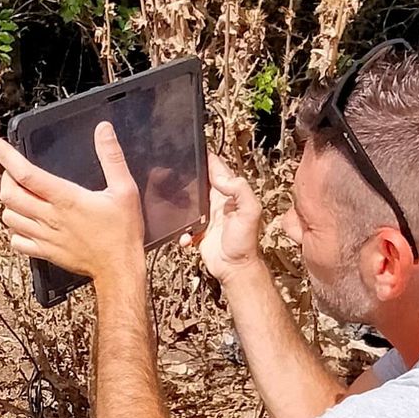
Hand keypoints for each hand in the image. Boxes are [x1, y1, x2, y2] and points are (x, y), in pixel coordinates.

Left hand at [0, 122, 144, 283]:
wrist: (119, 269)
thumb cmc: (122, 232)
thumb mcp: (125, 189)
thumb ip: (112, 157)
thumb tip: (103, 131)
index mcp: (66, 199)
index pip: (26, 175)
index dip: (8, 157)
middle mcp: (50, 217)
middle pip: (10, 195)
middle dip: (6, 178)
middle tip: (14, 171)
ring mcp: (44, 237)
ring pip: (9, 217)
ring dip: (9, 203)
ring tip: (20, 195)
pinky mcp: (45, 252)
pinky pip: (17, 241)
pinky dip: (15, 230)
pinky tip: (25, 223)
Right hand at [182, 153, 261, 285]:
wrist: (234, 268)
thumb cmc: (245, 242)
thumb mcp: (250, 211)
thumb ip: (239, 190)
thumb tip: (219, 177)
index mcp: (230, 192)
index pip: (217, 167)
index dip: (206, 157)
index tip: (191, 149)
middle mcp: (217, 201)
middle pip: (198, 180)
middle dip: (186, 175)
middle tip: (171, 170)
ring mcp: (205, 215)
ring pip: (186, 200)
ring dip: (177, 201)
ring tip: (168, 200)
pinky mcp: (196, 230)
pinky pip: (182, 225)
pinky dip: (181, 230)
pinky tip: (185, 237)